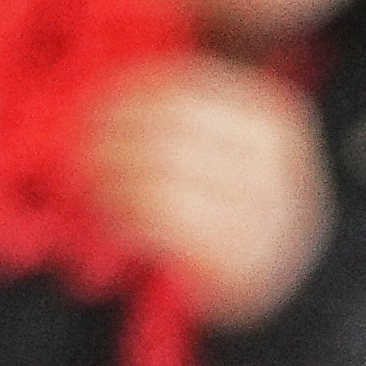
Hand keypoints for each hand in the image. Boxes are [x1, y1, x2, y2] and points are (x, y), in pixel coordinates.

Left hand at [75, 55, 332, 322]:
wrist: (288, 282)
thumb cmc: (244, 204)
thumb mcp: (235, 148)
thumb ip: (193, 114)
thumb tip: (113, 82)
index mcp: (273, 120)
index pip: (187, 90)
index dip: (131, 94)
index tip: (91, 102)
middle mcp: (272, 163)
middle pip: (169, 134)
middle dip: (113, 136)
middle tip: (76, 144)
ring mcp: (257, 212)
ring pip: (160, 180)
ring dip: (111, 178)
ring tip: (84, 179)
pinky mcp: (233, 258)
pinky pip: (161, 225)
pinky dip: (125, 216)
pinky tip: (107, 216)